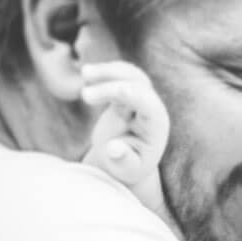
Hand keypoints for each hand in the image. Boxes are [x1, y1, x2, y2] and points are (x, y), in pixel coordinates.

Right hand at [80, 60, 169, 191]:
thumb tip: (114, 149)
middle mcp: (153, 108)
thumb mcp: (127, 169)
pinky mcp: (130, 93)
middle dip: (111, 88)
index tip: (114, 92)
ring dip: (109, 71)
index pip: (147, 104)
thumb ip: (123, 160)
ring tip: (85, 73)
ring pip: (131, 74)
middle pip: (137, 86)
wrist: (126, 160)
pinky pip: (122, 75)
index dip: (131, 95)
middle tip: (85, 96)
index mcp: (156, 126)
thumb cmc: (128, 167)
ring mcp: (143, 98)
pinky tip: (87, 74)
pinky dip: (106, 72)